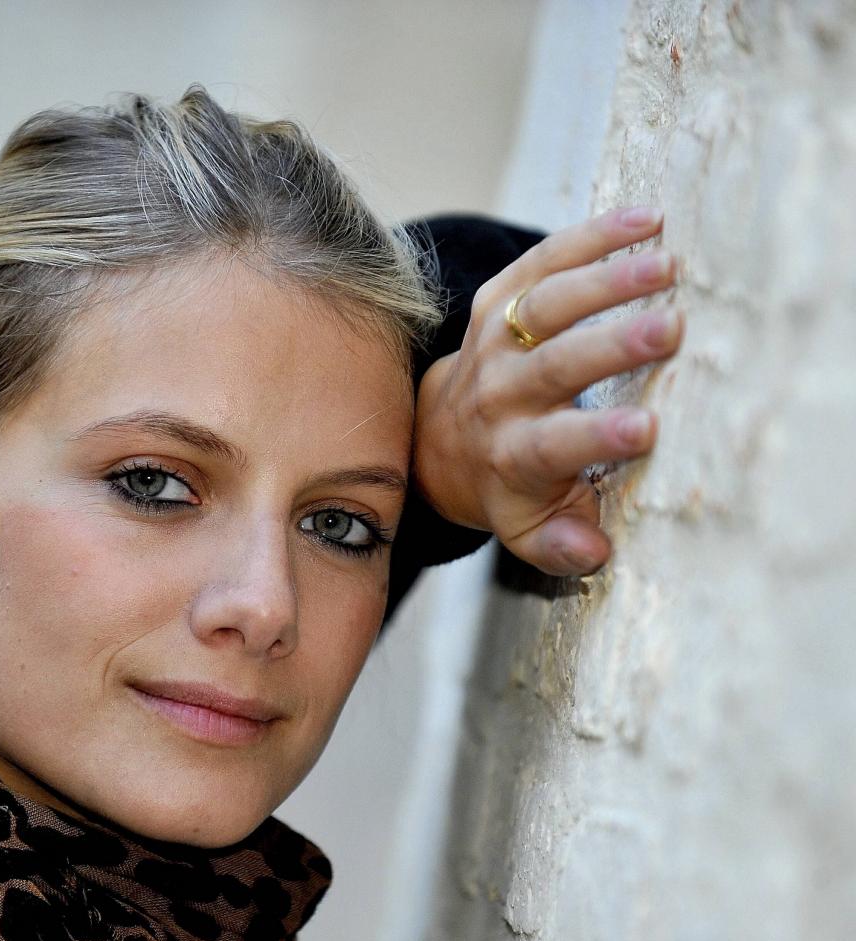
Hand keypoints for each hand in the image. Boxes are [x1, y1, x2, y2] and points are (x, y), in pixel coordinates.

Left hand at [412, 205, 683, 575]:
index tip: (647, 428)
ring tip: (666, 263)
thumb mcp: (526, 530)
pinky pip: (539, 262)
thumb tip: (594, 552)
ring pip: (544, 304)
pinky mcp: (494, 301)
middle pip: (552, 367)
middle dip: (610, 348)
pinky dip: (590, 238)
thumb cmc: (507, 485)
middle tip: (670, 329)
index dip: (595, 439)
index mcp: (511, 454)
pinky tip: (648, 220)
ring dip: (604, 281)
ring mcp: (492, 343)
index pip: (552, 446)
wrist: (440, 438)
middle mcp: (497, 395)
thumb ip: (558, 544)